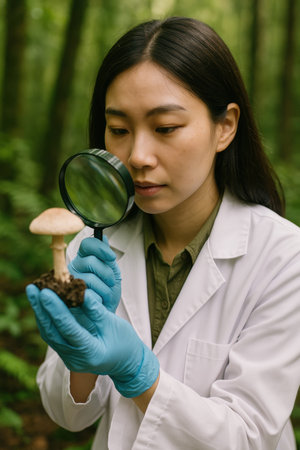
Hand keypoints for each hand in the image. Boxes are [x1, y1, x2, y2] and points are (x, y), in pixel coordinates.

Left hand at [26, 284, 159, 397]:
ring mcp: (69, 358)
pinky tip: (42, 304)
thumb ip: (96, 310)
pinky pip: (53, 335)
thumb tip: (81, 292)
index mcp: (91, 352)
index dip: (56, 309)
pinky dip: (47, 318)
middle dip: (41, 309)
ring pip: (49, 334)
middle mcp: (76, 358)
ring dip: (40, 313)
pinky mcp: (66, 353)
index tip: (45, 292)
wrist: (127, 363)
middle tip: (32, 288)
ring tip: (33, 292)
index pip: (68, 328)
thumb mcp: (113, 324)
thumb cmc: (124, 342)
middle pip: (52, 332)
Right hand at [68, 235, 120, 312]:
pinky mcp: (68, 299)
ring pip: (90, 278)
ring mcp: (69, 283)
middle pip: (91, 261)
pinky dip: (98, 299)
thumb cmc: (107, 294)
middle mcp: (74, 268)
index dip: (100, 248)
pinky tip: (98, 303)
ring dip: (105, 289)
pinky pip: (86, 295)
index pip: (87, 244)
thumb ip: (107, 258)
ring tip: (105, 295)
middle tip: (110, 283)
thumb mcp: (112, 274)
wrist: (106, 317)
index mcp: (83, 258)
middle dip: (106, 273)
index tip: (111, 257)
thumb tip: (104, 238)